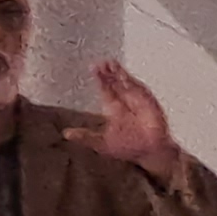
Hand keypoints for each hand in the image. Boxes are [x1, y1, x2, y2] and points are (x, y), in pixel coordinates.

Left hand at [65, 60, 181, 182]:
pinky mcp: (150, 104)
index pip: (106, 90)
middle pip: (116, 83)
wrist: (149, 153)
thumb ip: (85, 137)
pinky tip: (125, 77)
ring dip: (120, 74)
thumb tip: (66, 134)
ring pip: (127, 84)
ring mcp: (138, 102)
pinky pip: (141, 91)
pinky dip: (133, 84)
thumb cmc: (129, 148)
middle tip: (101, 62)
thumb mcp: (102, 143)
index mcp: (114, 109)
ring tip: (112, 64)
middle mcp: (126, 103)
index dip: (100, 79)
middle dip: (109, 72)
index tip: (93, 68)